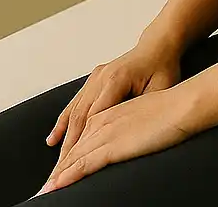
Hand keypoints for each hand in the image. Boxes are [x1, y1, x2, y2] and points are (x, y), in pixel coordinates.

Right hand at [42, 38, 181, 191]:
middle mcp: (101, 78)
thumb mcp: (161, 88)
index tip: (77, 163)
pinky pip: (75, 104)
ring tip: (57, 162)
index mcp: (116, 80)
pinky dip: (64, 123)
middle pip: (80, 117)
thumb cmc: (164, 66)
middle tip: (61, 171)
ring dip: (64, 137)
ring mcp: (95, 77)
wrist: (158, 45)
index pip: (94, 117)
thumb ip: (143, 109)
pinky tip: (53, 139)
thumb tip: (132, 133)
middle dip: (69, 146)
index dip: (84, 141)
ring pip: (75, 112)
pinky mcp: (94, 80)